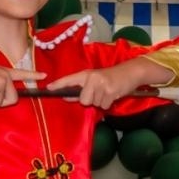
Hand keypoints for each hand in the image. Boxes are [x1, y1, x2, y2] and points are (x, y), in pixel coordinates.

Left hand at [48, 59, 163, 107]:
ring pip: (94, 104)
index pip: (70, 79)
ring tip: (107, 92)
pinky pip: (103, 105)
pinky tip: (113, 95)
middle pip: (83, 100)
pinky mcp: (110, 92)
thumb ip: (81, 89)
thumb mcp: (95, 80)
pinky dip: (108, 104)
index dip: (59, 84)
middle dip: (91, 100)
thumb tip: (66, 98)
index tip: (48, 88)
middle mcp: (92, 78)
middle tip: (99, 93)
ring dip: (101, 101)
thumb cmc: (111, 78)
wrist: (130, 72)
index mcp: (87, 74)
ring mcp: (101, 85)